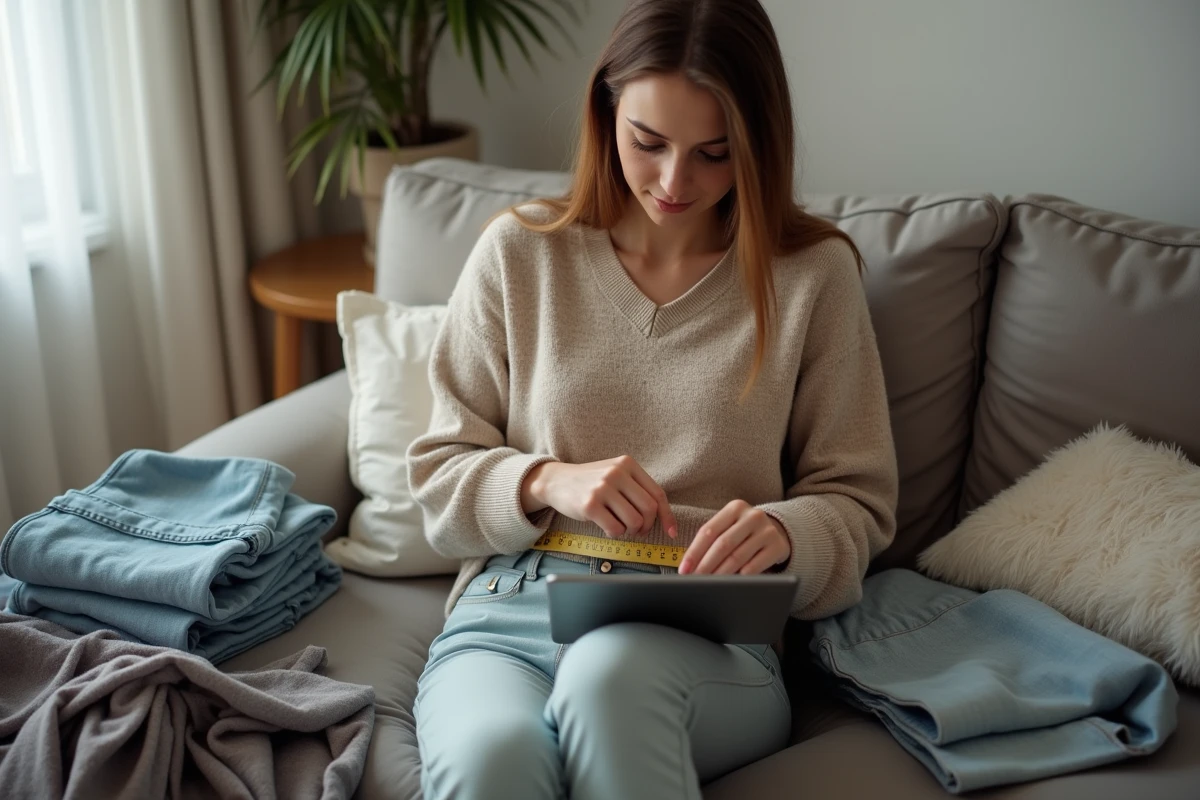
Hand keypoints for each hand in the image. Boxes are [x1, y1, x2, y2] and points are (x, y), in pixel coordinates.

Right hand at [522, 456, 678, 538]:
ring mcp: (603, 488)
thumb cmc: (591, 482)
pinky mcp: (590, 504)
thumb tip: (663, 517)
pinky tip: (606, 527)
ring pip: (634, 521)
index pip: (657, 493)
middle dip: (646, 526)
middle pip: (649, 509)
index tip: (671, 531)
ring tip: (620, 526)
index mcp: (627, 464)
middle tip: (637, 530)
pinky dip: (615, 533)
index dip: (667, 516)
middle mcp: (617, 473)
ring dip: (630, 531)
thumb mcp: (616, 475)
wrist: (556, 481)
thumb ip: (637, 489)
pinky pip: (615, 529)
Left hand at [678, 500, 790, 574]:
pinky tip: (729, 585)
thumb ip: (712, 540)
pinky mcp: (778, 547)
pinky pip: (754, 566)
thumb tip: (690, 566)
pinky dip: (739, 577)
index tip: (684, 570)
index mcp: (735, 507)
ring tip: (708, 585)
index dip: (694, 552)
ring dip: (720, 574)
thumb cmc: (745, 532)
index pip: (709, 531)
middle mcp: (752, 516)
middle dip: (705, 565)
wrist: (779, 531)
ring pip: (737, 557)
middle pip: (723, 544)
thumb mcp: (730, 527)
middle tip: (694, 580)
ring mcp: (767, 531)